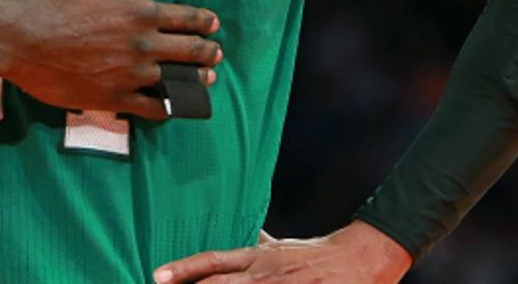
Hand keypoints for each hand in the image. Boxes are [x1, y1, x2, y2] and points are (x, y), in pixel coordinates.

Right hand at [0, 0, 222, 116]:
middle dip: (206, 52)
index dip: (203, 21)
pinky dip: (164, 107)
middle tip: (214, 53)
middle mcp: (140, 46)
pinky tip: (169, 106)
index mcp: (137, 12)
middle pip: (190, 53)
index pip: (186, 18)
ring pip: (176, 83)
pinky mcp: (111, 99)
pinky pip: (150, 109)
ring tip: (203, 81)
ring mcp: (128, 76)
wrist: (14, 38)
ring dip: (193, 82)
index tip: (212, 23)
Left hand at [153, 222, 412, 282]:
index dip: (184, 269)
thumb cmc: (317, 255)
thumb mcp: (281, 246)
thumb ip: (259, 246)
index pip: (213, 262)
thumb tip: (247, 238)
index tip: (157, 275)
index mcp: (257, 258)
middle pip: (219, 283)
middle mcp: (263, 273)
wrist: (360, 258)